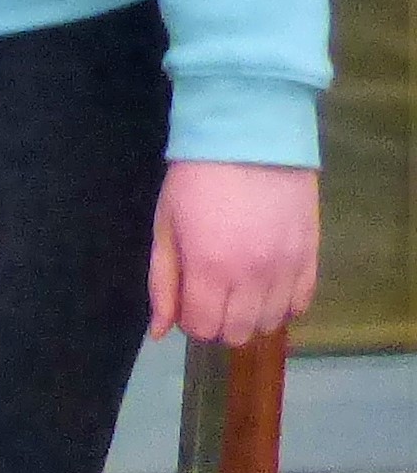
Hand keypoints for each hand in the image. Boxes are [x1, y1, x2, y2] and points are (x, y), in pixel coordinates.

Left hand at [148, 159, 318, 345]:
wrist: (250, 140)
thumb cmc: (196, 181)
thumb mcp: (166, 227)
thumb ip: (162, 283)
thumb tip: (160, 331)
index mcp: (209, 269)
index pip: (202, 327)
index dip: (190, 320)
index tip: (187, 300)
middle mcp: (252, 277)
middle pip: (237, 332)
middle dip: (218, 322)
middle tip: (211, 295)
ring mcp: (286, 269)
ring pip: (270, 323)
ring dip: (250, 316)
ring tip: (239, 289)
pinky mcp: (311, 257)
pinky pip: (301, 304)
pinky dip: (282, 305)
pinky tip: (267, 286)